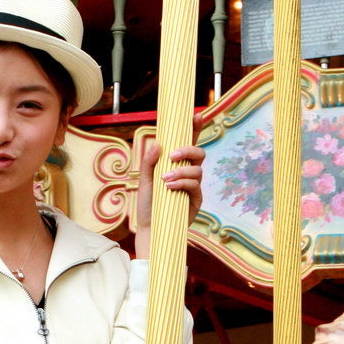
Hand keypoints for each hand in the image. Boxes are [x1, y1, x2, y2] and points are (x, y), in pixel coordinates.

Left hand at [135, 113, 204, 259]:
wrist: (150, 228)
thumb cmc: (147, 204)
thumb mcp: (144, 180)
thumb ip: (149, 162)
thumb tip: (158, 143)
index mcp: (177, 165)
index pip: (188, 143)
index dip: (194, 129)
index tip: (196, 115)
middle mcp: (188, 173)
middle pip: (199, 153)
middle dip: (188, 150)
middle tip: (173, 155)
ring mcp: (194, 186)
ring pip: (197, 170)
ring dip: (181, 171)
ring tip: (165, 179)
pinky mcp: (196, 200)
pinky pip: (195, 186)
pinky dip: (183, 183)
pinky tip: (170, 187)